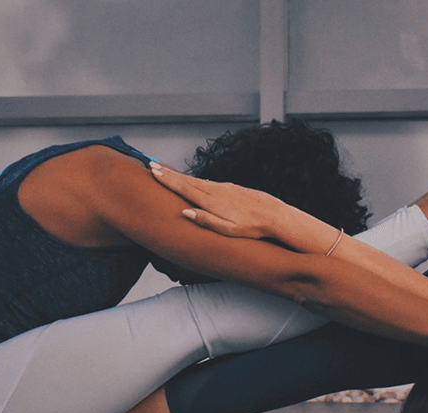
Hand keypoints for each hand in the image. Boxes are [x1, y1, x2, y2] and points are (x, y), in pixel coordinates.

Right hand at [150, 162, 280, 239]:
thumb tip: (184, 212)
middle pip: (188, 181)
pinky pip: (209, 183)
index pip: (184, 188)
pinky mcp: (233, 189)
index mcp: (212, 201)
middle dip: (169, 174)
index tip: (153, 171)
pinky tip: (193, 182)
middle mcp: (217, 190)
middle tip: (152, 167)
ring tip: (166, 172)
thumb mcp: (228, 230)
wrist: (275, 215)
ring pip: (198, 181)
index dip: (167, 180)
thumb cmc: (252, 228)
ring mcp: (225, 188)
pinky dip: (195, 180)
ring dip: (181, 176)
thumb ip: (206, 220)